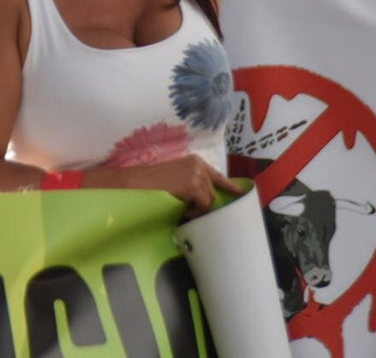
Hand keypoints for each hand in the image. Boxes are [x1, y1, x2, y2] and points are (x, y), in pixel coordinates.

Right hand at [83, 155, 242, 216]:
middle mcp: (199, 165)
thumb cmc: (151, 184)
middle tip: (192, 212)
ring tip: (182, 211)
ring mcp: (197, 174)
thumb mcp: (176, 179)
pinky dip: (194, 211)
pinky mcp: (193, 185)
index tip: (240, 193)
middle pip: (213, 191)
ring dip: (198, 209)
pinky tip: (182, 210)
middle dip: (207, 204)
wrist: (135, 182)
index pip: (218, 176)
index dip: (229, 186)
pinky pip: (202, 205)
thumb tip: (202, 201)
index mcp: (195, 161)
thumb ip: (191, 185)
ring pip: (208, 200)